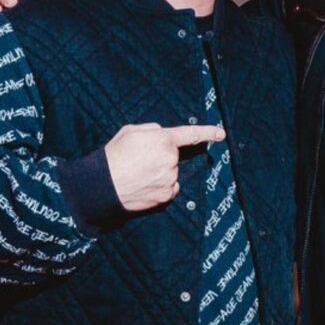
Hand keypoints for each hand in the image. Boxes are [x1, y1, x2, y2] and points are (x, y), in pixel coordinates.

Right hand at [103, 122, 225, 211]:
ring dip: (160, 173)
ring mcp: (170, 178)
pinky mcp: (167, 195)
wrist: (103, 185)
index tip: (221, 133)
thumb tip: (163, 134)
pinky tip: (144, 185)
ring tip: (138, 174)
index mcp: (163, 139)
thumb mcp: (130, 131)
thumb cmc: (114, 156)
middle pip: (174, 156)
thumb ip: (152, 129)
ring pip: (171, 172)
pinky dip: (160, 186)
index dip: (208, 132)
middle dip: (161, 157)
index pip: (191, 134)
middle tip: (140, 161)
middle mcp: (171, 158)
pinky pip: (170, 188)